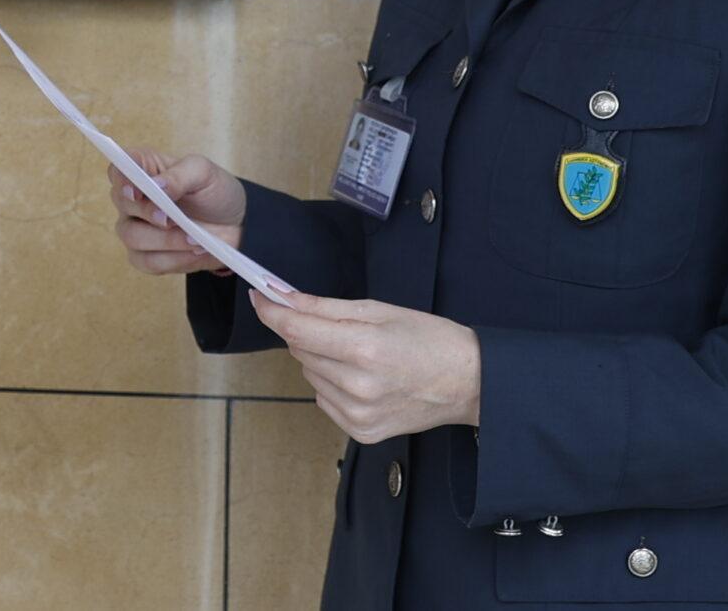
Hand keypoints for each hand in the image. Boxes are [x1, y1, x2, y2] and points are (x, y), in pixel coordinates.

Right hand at [108, 149, 244, 275]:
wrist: (234, 225)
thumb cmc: (214, 192)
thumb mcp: (204, 173)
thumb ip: (179, 175)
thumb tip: (157, 185)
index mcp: (144, 169)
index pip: (118, 169)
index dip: (122, 179)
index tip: (138, 189)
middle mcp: (133, 198)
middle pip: (121, 202)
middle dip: (147, 212)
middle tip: (170, 219)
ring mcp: (135, 227)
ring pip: (132, 236)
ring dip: (165, 240)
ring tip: (195, 239)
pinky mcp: (144, 255)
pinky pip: (147, 261)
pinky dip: (174, 259)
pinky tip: (194, 252)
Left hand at [250, 290, 481, 443]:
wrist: (468, 382)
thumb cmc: (428, 338)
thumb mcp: (378, 310)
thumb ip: (323, 307)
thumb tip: (281, 297)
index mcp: (363, 349)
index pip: (295, 330)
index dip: (272, 311)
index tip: (259, 295)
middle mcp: (357, 386)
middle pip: (300, 350)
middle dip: (308, 332)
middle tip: (342, 327)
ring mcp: (358, 415)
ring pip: (309, 374)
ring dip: (322, 359)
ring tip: (362, 356)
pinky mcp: (361, 433)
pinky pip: (323, 399)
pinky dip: (333, 385)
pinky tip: (364, 379)